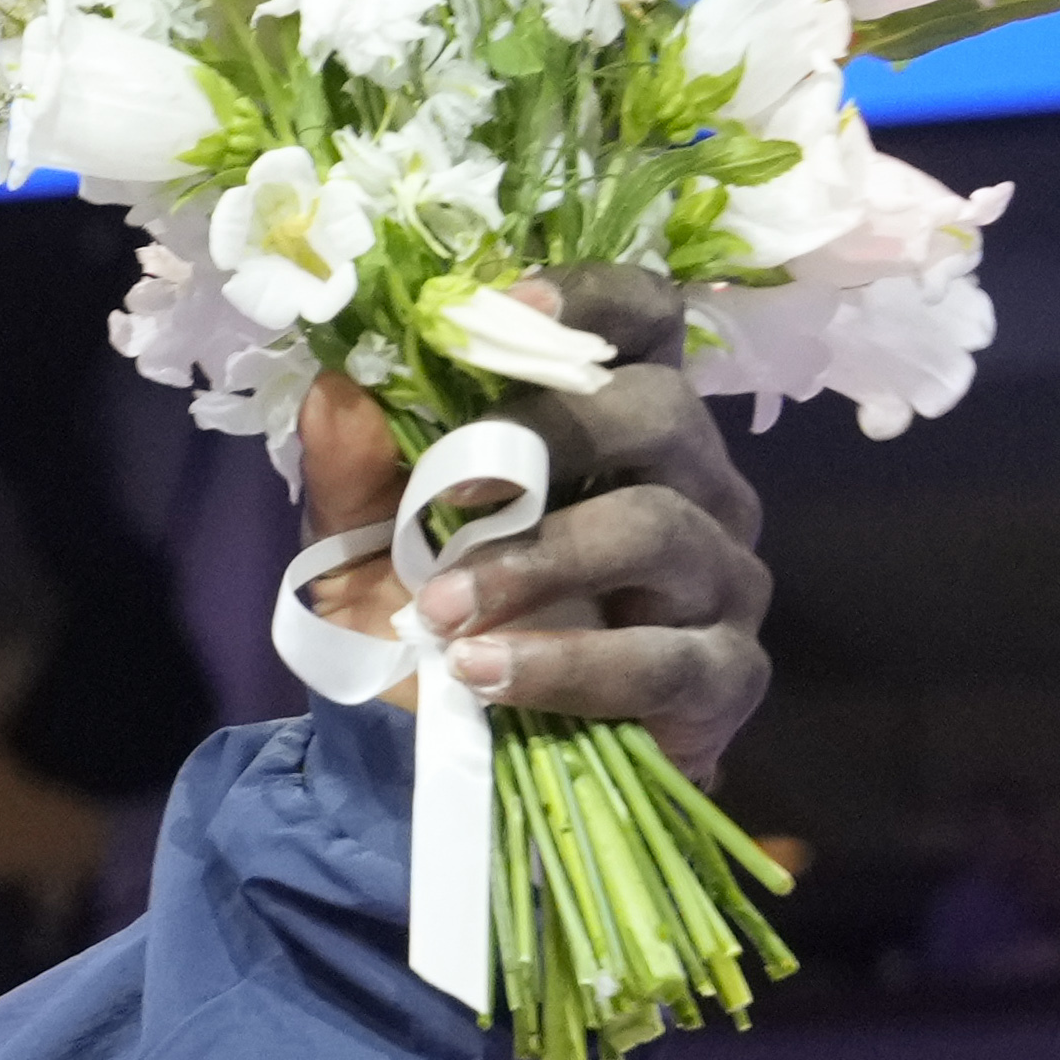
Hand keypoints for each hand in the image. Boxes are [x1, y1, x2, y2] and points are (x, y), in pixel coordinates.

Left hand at [289, 313, 775, 790]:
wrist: (443, 760)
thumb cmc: (430, 623)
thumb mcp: (364, 546)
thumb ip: (353, 470)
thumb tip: (334, 386)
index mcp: (616, 427)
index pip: (644, 322)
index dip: (589, 299)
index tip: (505, 306)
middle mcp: (692, 484)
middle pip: (660, 411)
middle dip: (549, 439)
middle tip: (453, 496)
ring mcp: (720, 578)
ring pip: (661, 528)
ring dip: (540, 563)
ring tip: (444, 614)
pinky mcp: (726, 675)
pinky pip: (669, 660)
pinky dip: (568, 667)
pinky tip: (486, 677)